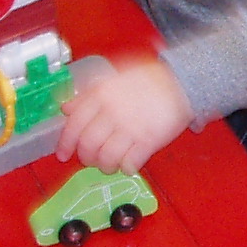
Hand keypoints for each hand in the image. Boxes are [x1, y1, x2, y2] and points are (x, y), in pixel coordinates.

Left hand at [57, 58, 191, 176]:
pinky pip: (130, 163)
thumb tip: (67, 108)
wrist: (183, 81)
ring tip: (111, 164)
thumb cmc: (149, 79)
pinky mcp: (148, 140)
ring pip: (106, 158)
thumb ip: (89, 94)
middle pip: (87, 145)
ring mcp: (130, 127)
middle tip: (91, 160)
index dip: (65, 143)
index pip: (73, 125)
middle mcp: (111, 112)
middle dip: (86, 158)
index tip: (63, 155)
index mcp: (100, 95)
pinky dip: (126, 168)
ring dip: (106, 166)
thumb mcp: (114, 78)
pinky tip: (129, 164)